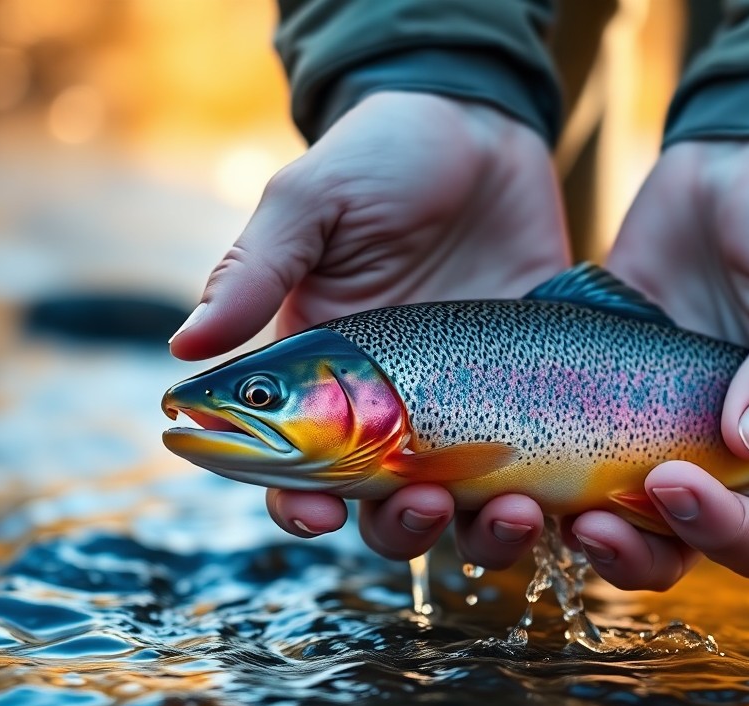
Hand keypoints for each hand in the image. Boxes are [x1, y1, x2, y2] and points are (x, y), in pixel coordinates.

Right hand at [170, 92, 567, 567]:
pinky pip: (540, 472)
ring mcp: (467, 411)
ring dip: (483, 533)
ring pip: (467, 512)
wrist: (483, 129)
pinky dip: (552, 503)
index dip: (300, 506)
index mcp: (323, 380)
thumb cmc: (381, 158)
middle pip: (385, 512)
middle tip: (425, 502)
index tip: (318, 513)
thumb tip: (184, 347)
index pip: (296, 472)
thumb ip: (256, 271)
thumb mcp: (312, 202)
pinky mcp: (533, 400)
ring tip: (512, 508)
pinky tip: (564, 499)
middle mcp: (391, 412)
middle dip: (403, 528)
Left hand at [570, 141, 748, 589]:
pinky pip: (565, 460)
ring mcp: (655, 433)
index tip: (674, 482)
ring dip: (583, 533)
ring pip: (616, 523)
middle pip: (680, 550)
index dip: (723, 532)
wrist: (737, 155)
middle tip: (592, 521)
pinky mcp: (599, 400)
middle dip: (636, 551)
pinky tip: (504, 470)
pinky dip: (537, 477)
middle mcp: (725, 461)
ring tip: (539, 509)